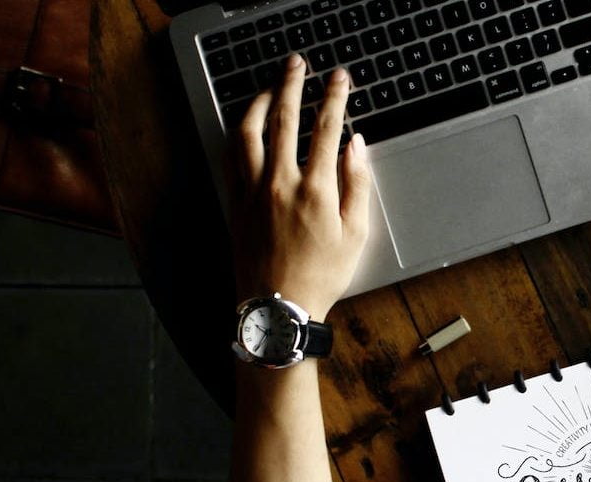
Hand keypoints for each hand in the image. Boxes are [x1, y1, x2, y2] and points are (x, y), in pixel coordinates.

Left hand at [228, 55, 371, 319]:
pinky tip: (247, 126)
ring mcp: (252, 191)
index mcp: (316, 190)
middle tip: (297, 64)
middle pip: (284, 119)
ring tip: (270, 87)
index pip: (325, 128)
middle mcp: (280, 183)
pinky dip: (240, 133)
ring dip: (259, 102)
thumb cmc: (321, 276)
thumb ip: (358, 184)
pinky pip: (232, 156)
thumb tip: (356, 146)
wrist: (279, 308)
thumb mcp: (356, 234)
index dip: (334, 97)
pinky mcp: (235, 202)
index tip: (339, 78)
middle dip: (292, 84)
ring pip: (249, 132)